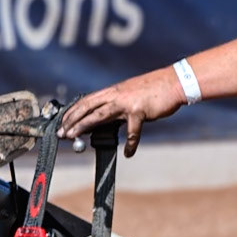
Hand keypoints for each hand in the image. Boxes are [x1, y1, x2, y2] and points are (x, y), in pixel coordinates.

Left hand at [58, 68, 185, 155]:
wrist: (174, 82)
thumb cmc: (153, 91)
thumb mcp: (130, 96)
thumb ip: (117, 107)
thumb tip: (105, 122)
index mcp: (113, 91)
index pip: (86, 100)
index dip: (72, 111)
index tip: (62, 122)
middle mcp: (116, 95)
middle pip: (87, 107)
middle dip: (72, 120)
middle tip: (61, 133)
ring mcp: (126, 102)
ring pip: (99, 115)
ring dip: (84, 126)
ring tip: (74, 138)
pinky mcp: (139, 110)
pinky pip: (132, 131)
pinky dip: (131, 144)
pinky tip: (128, 153)